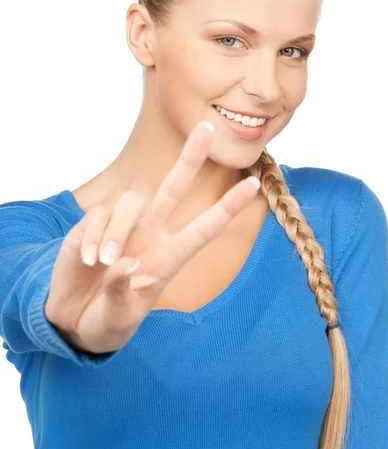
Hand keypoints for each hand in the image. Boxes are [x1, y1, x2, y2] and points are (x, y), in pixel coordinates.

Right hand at [45, 121, 260, 353]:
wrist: (73, 319)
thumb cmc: (107, 320)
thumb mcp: (120, 320)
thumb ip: (123, 293)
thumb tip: (125, 263)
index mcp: (169, 258)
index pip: (205, 228)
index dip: (228, 207)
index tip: (254, 185)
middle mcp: (150, 236)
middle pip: (173, 189)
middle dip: (190, 159)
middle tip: (207, 128)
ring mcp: (122, 228)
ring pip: (131, 203)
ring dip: (116, 232)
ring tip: (101, 262)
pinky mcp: (92, 225)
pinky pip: (98, 216)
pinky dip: (92, 236)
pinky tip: (87, 260)